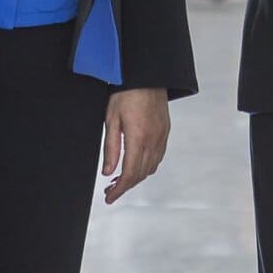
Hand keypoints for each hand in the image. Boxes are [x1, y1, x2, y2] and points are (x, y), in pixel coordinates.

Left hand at [101, 88, 170, 204]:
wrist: (147, 75)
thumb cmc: (126, 92)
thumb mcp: (111, 119)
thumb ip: (110, 148)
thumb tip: (108, 172)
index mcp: (137, 138)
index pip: (129, 174)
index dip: (119, 190)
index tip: (110, 197)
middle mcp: (153, 140)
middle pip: (141, 174)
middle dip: (125, 186)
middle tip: (111, 189)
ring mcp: (161, 136)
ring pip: (151, 167)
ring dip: (136, 177)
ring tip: (121, 178)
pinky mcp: (165, 131)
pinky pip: (158, 156)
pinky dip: (147, 166)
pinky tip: (136, 163)